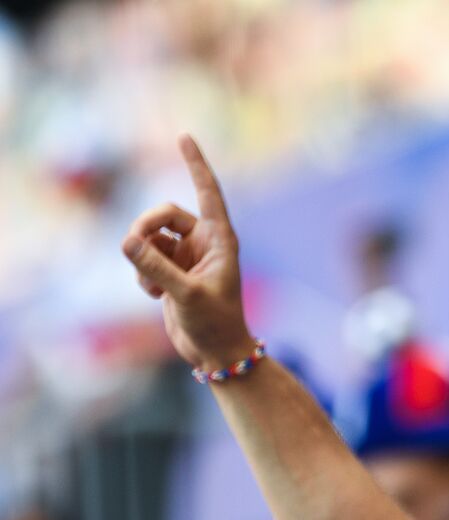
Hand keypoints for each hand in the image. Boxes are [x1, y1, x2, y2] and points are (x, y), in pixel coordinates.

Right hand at [121, 135, 254, 372]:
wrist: (215, 352)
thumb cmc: (215, 323)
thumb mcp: (186, 295)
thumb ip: (156, 268)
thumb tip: (127, 241)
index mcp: (220, 239)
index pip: (208, 192)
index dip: (195, 164)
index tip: (184, 137)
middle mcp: (204, 243)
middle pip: (163, 213)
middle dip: (145, 228)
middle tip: (134, 250)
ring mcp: (185, 256)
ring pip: (149, 236)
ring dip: (141, 256)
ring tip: (151, 284)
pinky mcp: (170, 271)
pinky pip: (143, 257)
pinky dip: (141, 273)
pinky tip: (153, 295)